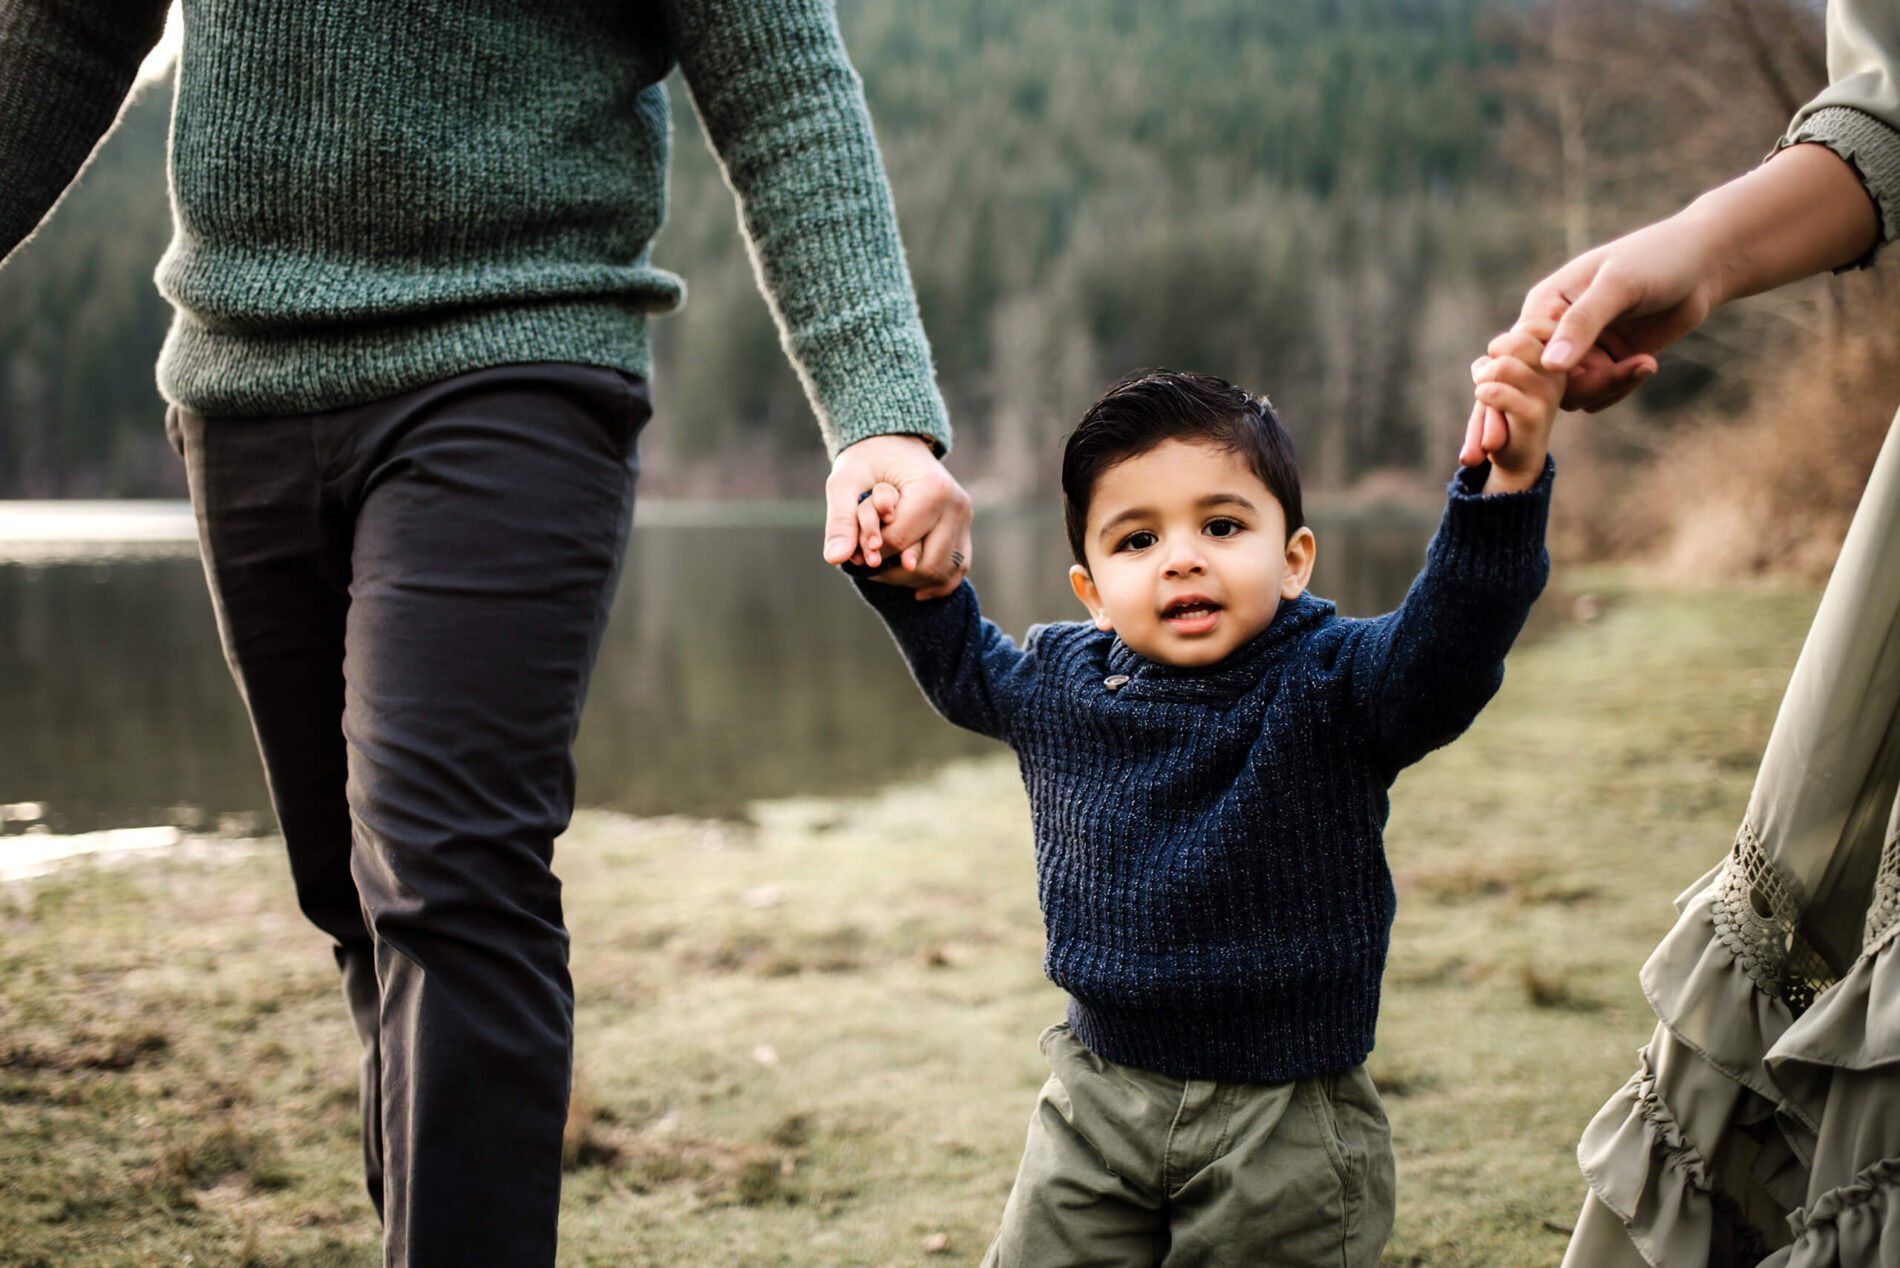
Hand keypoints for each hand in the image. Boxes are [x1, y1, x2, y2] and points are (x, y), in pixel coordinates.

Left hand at [823, 434, 972, 599]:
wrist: (894, 443)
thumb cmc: (867, 460)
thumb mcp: (845, 482)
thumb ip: (841, 520)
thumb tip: (835, 558)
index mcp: (933, 489)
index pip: (900, 541)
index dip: (873, 551)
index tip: (857, 548)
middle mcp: (957, 505)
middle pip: (923, 563)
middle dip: (890, 571)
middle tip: (868, 563)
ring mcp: (965, 519)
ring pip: (941, 572)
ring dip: (909, 581)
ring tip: (884, 570)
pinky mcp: (965, 530)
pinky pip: (958, 569)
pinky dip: (937, 585)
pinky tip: (914, 590)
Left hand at [1463, 321, 1565, 493]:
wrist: (1517, 456)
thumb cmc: (1505, 407)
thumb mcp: (1503, 374)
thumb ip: (1502, 353)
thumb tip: (1495, 352)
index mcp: (1556, 358)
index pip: (1530, 328)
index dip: (1503, 343)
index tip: (1498, 359)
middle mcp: (1558, 372)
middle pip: (1517, 342)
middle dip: (1493, 355)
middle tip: (1487, 374)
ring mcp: (1549, 393)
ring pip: (1502, 367)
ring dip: (1483, 379)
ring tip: (1485, 391)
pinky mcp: (1534, 414)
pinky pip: (1495, 392)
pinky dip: (1482, 396)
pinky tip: (1488, 407)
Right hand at [1506, 143, 1875, 413]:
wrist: (1707, 263)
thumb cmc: (1659, 257)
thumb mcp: (1618, 285)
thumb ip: (1582, 324)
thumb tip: (1548, 367)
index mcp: (1544, 305)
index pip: (1522, 354)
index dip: (1539, 374)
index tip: (1582, 371)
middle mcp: (1555, 331)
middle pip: (1545, 382)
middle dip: (1583, 385)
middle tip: (1631, 369)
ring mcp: (1582, 350)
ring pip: (1573, 394)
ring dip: (1607, 388)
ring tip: (1645, 363)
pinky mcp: (1608, 364)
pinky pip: (1598, 396)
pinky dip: (1620, 389)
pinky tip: (1648, 363)